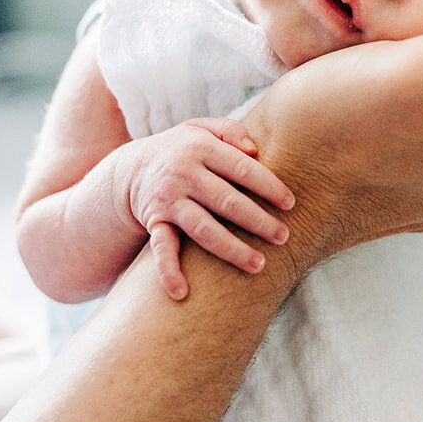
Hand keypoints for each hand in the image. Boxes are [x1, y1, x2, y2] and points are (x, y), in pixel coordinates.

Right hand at [113, 118, 295, 299]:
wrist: (131, 169)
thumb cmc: (181, 149)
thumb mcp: (201, 128)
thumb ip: (230, 131)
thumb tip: (254, 150)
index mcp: (200, 148)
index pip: (241, 168)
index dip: (268, 186)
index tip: (291, 203)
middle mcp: (183, 174)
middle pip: (226, 200)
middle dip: (258, 221)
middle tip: (284, 237)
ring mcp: (168, 201)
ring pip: (203, 229)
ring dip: (232, 249)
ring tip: (259, 265)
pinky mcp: (154, 223)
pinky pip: (161, 249)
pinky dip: (168, 271)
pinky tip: (182, 293)